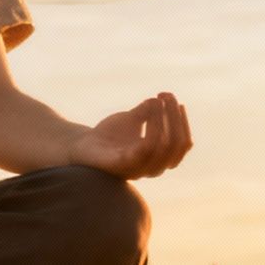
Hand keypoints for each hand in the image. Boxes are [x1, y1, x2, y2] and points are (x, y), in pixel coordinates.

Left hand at [68, 92, 190, 179]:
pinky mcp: (123, 166)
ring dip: (164, 118)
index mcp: (158, 158)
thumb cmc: (108, 136)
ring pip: (164, 146)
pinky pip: (146, 148)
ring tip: (157, 99)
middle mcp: (152, 167)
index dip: (183, 123)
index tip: (178, 102)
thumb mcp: (131, 120)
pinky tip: (148, 108)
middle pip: (176, 145)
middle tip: (166, 95)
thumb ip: (147, 112)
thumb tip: (161, 98)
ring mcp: (138, 169)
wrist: (80, 146)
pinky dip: (152, 127)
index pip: (182, 145)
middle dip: (175, 117)